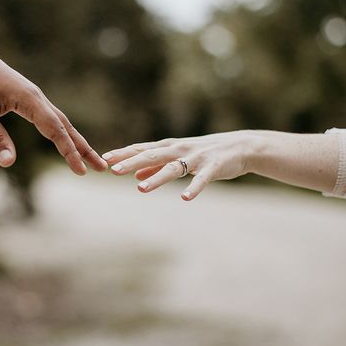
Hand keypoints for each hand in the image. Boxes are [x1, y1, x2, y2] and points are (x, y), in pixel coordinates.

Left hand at [0, 34, 107, 172]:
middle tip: (102, 168)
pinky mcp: (30, 100)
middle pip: (67, 127)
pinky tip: (69, 143)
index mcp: (29, 99)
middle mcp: (38, 98)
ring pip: (62, 123)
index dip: (69, 152)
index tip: (81, 171)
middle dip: (84, 149)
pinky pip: (53, 119)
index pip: (55, 129)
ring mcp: (36, 98)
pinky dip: (64, 133)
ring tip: (93, 160)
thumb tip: (8, 164)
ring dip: (78, 142)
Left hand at [103, 131, 259, 199]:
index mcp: (170, 147)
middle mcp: (180, 150)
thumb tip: (136, 175)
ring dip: (156, 178)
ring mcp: (196, 158)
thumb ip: (158, 165)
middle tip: (113, 170)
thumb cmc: (206, 152)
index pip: (142, 149)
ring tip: (140, 189)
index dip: (124, 154)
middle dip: (132, 163)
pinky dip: (193, 188)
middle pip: (151, 155)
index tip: (104, 158)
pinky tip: (185, 198)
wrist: (241, 146)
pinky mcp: (212, 167)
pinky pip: (201, 179)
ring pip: (173, 168)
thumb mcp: (179, 157)